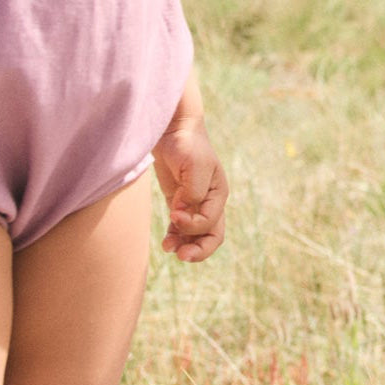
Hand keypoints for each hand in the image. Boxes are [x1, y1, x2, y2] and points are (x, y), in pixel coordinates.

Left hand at [152, 118, 227, 262]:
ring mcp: (194, 203)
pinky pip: (180, 227)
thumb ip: (193, 193)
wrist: (173, 129)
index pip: (210, 223)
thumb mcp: (195, 167)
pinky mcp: (178, 201)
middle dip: (198, 250)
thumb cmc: (188, 145)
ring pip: (196, 235)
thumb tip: (183, 213)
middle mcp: (209, 201)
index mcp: (218, 194)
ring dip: (185, 246)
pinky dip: (175, 237)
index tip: (173, 214)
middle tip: (181, 256)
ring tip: (168, 248)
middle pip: (211, 236)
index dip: (192, 225)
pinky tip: (166, 241)